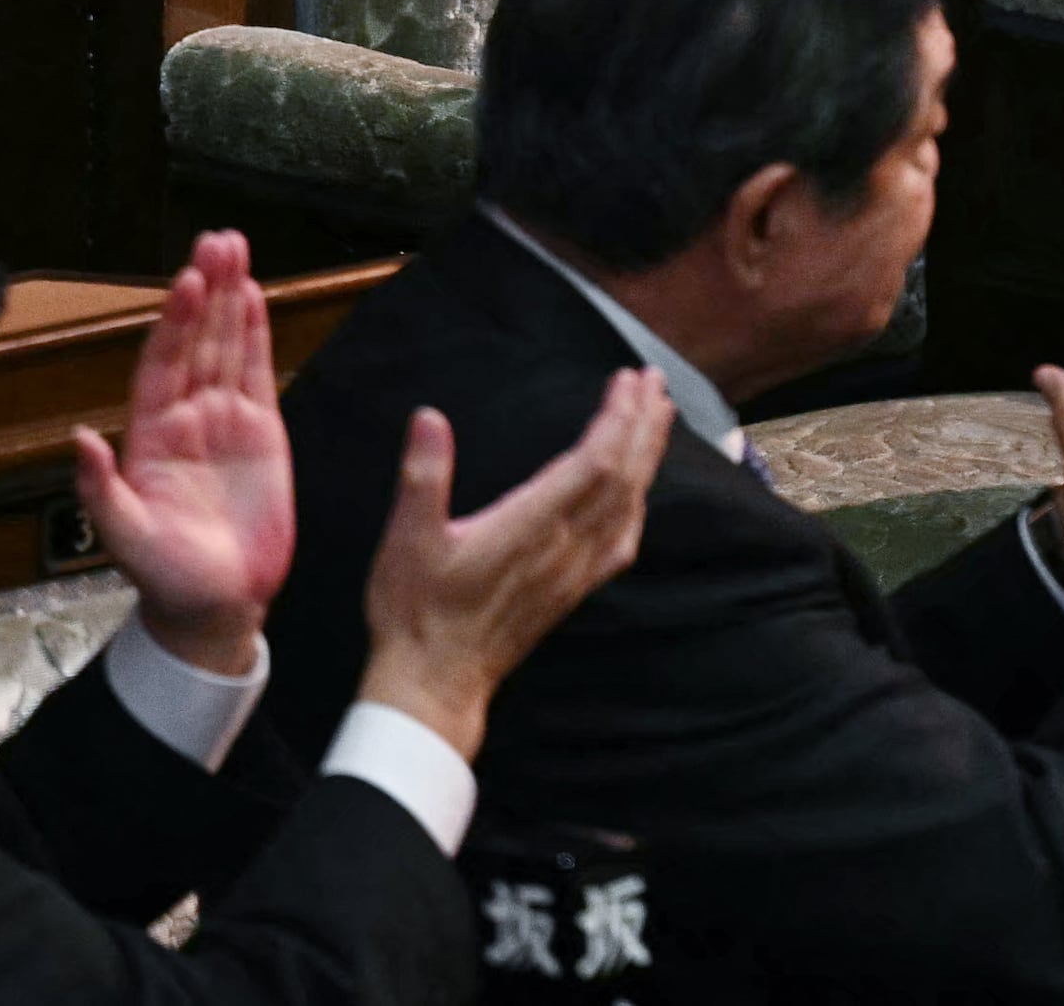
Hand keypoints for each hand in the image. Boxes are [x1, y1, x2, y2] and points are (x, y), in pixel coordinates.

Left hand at [72, 231, 297, 671]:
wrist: (215, 604)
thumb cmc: (166, 577)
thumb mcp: (124, 537)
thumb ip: (100, 488)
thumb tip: (77, 438)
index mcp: (148, 436)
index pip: (162, 364)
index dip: (175, 321)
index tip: (187, 280)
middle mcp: (184, 417)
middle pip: (196, 340)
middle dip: (207, 289)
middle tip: (218, 239)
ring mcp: (223, 421)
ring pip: (226, 345)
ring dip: (232, 297)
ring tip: (236, 247)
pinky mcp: (261, 433)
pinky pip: (257, 372)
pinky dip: (257, 333)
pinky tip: (256, 296)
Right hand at [350, 373, 670, 759]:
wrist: (434, 685)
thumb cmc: (416, 612)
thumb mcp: (406, 539)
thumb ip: (423, 476)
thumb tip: (428, 418)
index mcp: (529, 526)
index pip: (593, 463)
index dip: (616, 419)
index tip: (627, 379)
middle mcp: (562, 547)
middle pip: (621, 476)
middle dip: (640, 424)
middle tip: (652, 380)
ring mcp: (573, 572)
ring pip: (627, 506)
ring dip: (645, 457)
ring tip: (657, 417)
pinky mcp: (571, 592)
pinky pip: (620, 543)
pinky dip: (637, 507)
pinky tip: (638, 494)